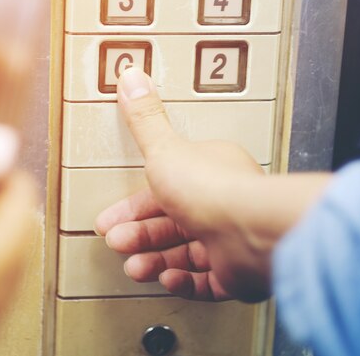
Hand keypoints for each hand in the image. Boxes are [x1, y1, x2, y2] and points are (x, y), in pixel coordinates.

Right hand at [95, 68, 330, 302]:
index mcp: (206, 173)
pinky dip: (185, 281)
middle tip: (119, 243)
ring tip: (137, 267)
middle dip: (139, 237)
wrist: (249, 233)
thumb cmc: (214, 190)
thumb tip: (132, 78)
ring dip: (156, 261)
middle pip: (171, 224)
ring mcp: (230, 240)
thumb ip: (144, 120)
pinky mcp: (236, 273)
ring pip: (186, 254)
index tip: (110, 221)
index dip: (132, 207)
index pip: (162, 190)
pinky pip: (207, 281)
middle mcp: (220, 205)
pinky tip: (169, 279)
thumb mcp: (164, 150)